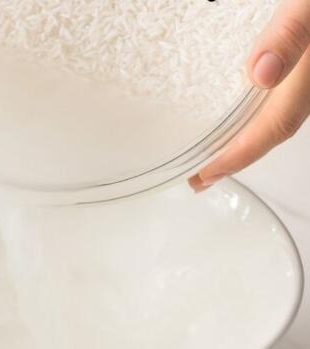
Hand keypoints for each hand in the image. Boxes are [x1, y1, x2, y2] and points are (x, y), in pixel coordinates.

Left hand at [189, 0, 309, 191]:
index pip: (270, 128)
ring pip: (266, 122)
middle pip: (266, 134)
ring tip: (208, 163)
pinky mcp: (288, 69)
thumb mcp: (307, 8)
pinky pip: (264, 104)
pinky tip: (230, 121)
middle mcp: (300, 86)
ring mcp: (295, 79)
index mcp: (302, 79)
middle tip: (199, 181)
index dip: (238, 155)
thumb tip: (261, 74)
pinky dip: (244, 121)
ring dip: (238, 145)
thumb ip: (291, 35)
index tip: (207, 174)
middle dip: (233, 161)